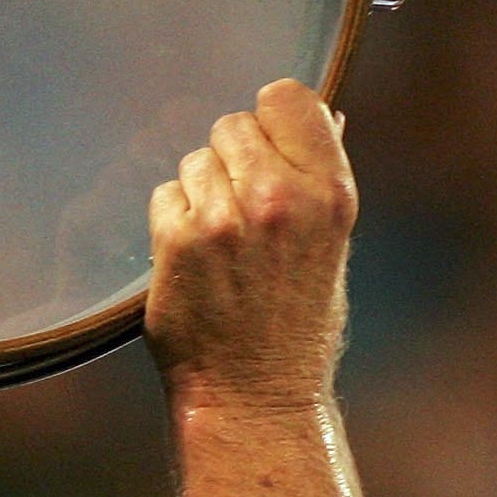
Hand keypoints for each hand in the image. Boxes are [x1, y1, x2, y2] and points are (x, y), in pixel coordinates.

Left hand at [146, 79, 356, 415]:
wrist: (257, 398)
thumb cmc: (297, 327)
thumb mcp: (332, 246)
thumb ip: (320, 178)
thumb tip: (328, 111)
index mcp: (331, 192)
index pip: (288, 98)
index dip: (270, 119)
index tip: (266, 148)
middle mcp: (281, 198)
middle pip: (232, 124)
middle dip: (231, 161)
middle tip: (240, 213)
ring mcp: (227, 218)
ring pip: (194, 160)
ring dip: (200, 194)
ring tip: (221, 246)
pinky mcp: (179, 240)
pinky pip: (164, 196)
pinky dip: (171, 223)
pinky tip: (194, 262)